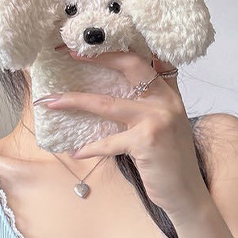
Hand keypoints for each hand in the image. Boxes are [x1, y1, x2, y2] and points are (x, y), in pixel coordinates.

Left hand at [38, 47, 210, 220]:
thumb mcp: (168, 125)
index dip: (119, 49)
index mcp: (170, 94)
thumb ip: (152, 104)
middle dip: (98, 58)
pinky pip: (108, 142)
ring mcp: (157, 119)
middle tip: (71, 54)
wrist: (186, 192)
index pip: (146, 59)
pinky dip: (90, 148)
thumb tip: (119, 93)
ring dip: (75, 101)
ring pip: (107, 104)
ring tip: (51, 102)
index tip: (92, 45)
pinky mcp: (146, 141)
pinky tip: (77, 152)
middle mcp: (166, 101)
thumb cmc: (171, 162)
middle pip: (129, 66)